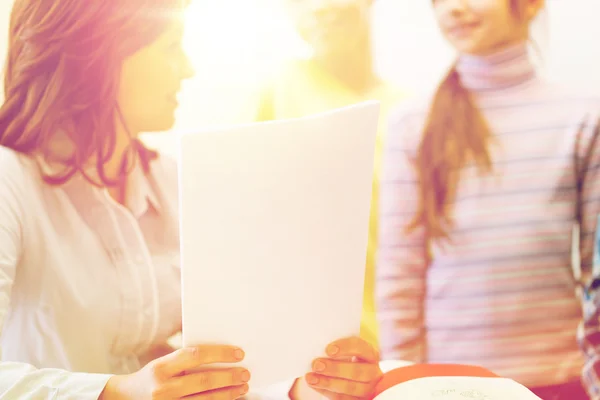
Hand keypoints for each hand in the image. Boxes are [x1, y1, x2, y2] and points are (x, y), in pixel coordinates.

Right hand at [100, 345, 250, 399]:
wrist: (125, 399)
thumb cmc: (151, 377)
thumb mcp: (162, 363)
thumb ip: (185, 360)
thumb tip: (221, 354)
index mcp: (160, 368)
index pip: (194, 355)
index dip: (219, 353)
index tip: (238, 353)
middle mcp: (163, 388)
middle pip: (203, 381)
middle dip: (229, 377)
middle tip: (246, 372)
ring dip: (228, 394)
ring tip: (242, 387)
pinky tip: (229, 399)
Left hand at [305, 337, 382, 398]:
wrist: (348, 374)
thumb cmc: (343, 357)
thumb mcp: (343, 351)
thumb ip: (335, 348)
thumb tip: (318, 348)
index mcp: (370, 354)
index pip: (360, 347)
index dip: (345, 347)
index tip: (328, 350)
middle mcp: (373, 372)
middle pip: (358, 371)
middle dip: (335, 368)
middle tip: (316, 365)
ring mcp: (368, 388)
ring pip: (350, 387)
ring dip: (328, 382)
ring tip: (311, 378)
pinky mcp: (359, 399)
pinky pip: (343, 398)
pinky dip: (326, 391)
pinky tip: (314, 385)